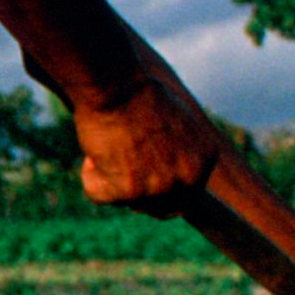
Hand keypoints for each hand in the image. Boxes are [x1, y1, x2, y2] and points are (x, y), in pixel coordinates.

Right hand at [71, 79, 222, 212]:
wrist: (116, 86)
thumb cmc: (138, 94)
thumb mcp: (174, 122)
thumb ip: (177, 151)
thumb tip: (160, 170)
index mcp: (204, 160)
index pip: (186, 197)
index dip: (160, 190)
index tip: (141, 182)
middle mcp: (187, 179)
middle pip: (158, 209)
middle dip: (136, 194)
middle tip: (118, 170)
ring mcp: (158, 188)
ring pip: (124, 201)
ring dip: (109, 178)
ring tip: (106, 145)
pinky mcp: (127, 192)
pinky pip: (98, 194)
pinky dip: (89, 174)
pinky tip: (94, 150)